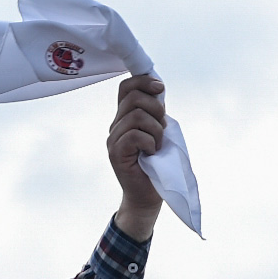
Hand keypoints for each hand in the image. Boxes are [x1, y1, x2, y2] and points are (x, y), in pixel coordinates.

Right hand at [108, 74, 166, 240]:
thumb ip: (156, 113)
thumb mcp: (160, 133)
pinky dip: (150, 142)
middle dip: (156, 108)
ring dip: (156, 129)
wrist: (148, 197)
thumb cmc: (157, 166)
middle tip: (163, 128)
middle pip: (133, 97)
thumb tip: (158, 90)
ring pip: (136, 115)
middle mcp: (116, 125)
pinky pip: (135, 135)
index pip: (126, 87)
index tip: (161, 88)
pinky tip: (152, 153)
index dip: (143, 81)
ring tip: (158, 145)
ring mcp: (114, 139)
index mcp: (125, 118)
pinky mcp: (116, 153)